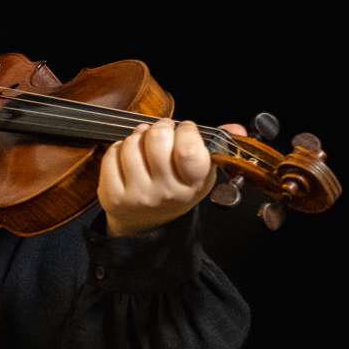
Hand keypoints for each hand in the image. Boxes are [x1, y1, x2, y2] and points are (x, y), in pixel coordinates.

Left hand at [99, 118, 245, 236]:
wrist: (146, 222)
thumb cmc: (177, 187)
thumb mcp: (202, 172)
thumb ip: (218, 146)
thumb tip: (236, 128)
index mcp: (193, 184)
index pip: (189, 149)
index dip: (186, 130)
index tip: (185, 129)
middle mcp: (166, 192)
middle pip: (157, 139)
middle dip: (160, 126)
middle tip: (162, 130)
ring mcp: (137, 196)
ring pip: (132, 144)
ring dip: (138, 136)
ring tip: (144, 142)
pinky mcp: (112, 196)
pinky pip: (111, 155)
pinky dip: (118, 147)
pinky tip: (127, 155)